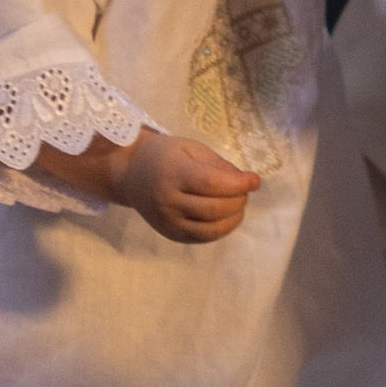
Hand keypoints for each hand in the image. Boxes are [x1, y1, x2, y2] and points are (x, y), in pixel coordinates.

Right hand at [108, 125, 262, 242]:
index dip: (238, 184)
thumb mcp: (190, 148)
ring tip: (238, 204)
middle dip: (238, 200)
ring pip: (211, 228)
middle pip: (214, 208)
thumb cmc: (163, 156)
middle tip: (245, 191)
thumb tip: (244, 181)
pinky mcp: (171, 234)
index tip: (255, 180)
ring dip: (234, 217)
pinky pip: (203, 238)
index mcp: (172, 173)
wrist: (130, 174)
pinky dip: (222, 229)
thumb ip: (217, 164)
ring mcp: (168, 221)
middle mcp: (167, 201)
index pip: (211, 183)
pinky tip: (227, 217)